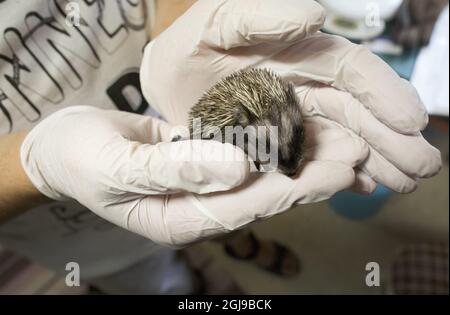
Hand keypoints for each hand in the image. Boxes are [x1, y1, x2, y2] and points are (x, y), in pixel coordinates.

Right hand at [20, 106, 366, 246]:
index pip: (247, 206)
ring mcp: (204, 184)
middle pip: (265, 194)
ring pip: (261, 174)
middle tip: (355, 152)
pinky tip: (299, 128)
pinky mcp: (204, 159)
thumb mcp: (120, 167)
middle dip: (310, 174)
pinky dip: (273, 141)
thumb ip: (176, 170)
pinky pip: (245, 153)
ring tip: (341, 138)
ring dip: (299, 157)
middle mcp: (200, 206)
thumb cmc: (83, 160)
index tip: (337, 168)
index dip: (294, 188)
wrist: (66, 147)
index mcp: (180, 219)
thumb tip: (237, 167)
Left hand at [141, 0, 440, 193]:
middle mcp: (304, 88)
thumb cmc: (188, 47)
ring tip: (402, 184)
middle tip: (423, 167)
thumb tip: (315, 15)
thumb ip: (259, 15)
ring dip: (374, 161)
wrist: (165, 83)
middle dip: (391, 138)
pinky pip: (313, 160)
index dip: (383, 93)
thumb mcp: (216, 22)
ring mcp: (293, 120)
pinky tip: (359, 186)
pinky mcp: (277, 146)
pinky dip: (337, 173)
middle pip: (357, 112)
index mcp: (298, 54)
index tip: (410, 122)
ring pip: (342, 139)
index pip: (351, 71)